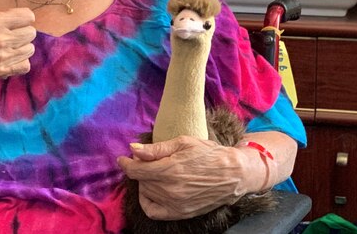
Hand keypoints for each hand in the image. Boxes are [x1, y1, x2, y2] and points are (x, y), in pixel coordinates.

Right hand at [0, 0, 36, 79]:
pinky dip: (20, 62)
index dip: (22, 17)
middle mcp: (0, 40)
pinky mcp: (3, 71)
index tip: (11, 20)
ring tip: (7, 45)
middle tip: (8, 33)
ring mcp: (2, 57)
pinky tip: (8, 57)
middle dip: (21, 32)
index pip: (29, 16)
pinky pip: (26, 65)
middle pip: (31, 33)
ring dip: (21, 47)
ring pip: (30, 49)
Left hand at [117, 136, 252, 219]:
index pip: (135, 170)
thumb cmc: (209, 154)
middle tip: (148, 160)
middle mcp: (171, 189)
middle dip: (140, 169)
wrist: (233, 174)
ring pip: (146, 193)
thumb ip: (155, 149)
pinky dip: (148, 201)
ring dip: (146, 182)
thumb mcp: (182, 143)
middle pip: (141, 180)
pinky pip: (153, 211)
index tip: (123, 158)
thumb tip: (132, 149)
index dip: (125, 163)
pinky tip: (152, 191)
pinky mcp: (181, 213)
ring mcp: (176, 204)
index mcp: (170, 170)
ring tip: (156, 172)